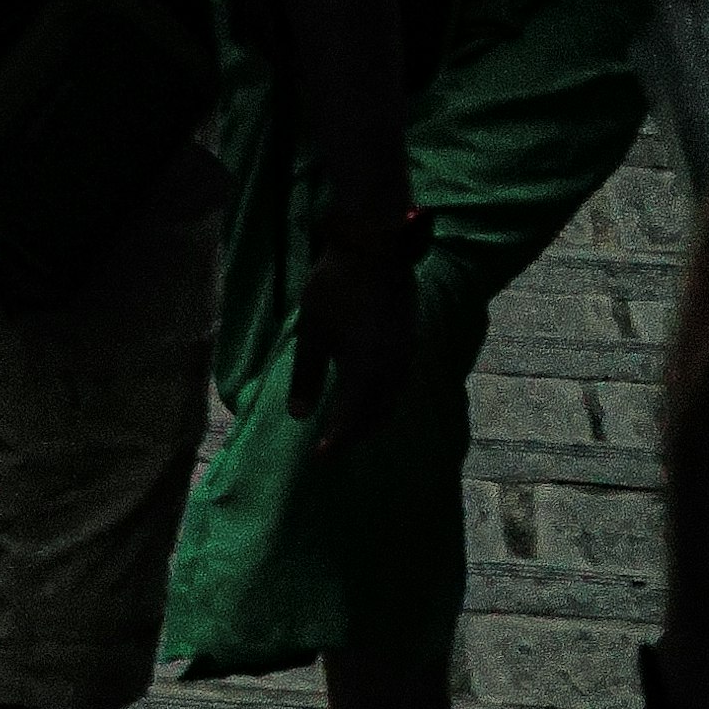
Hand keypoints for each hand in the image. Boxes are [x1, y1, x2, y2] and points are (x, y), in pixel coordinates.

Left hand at [292, 216, 423, 452]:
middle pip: (376, 417)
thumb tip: (298, 415)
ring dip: (371, 419)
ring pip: (391, 402)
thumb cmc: (336, 288)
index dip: (336, 442)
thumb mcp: (312, 332)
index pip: (351, 421)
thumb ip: (306, 375)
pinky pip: (398, 385)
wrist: (376, 249)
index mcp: (367, 373)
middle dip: (354, 435)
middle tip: (332, 448)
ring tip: (350, 428)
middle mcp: (393, 372)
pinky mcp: (410, 344)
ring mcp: (406, 358)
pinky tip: (370, 395)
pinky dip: (383, 399)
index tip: (320, 458)